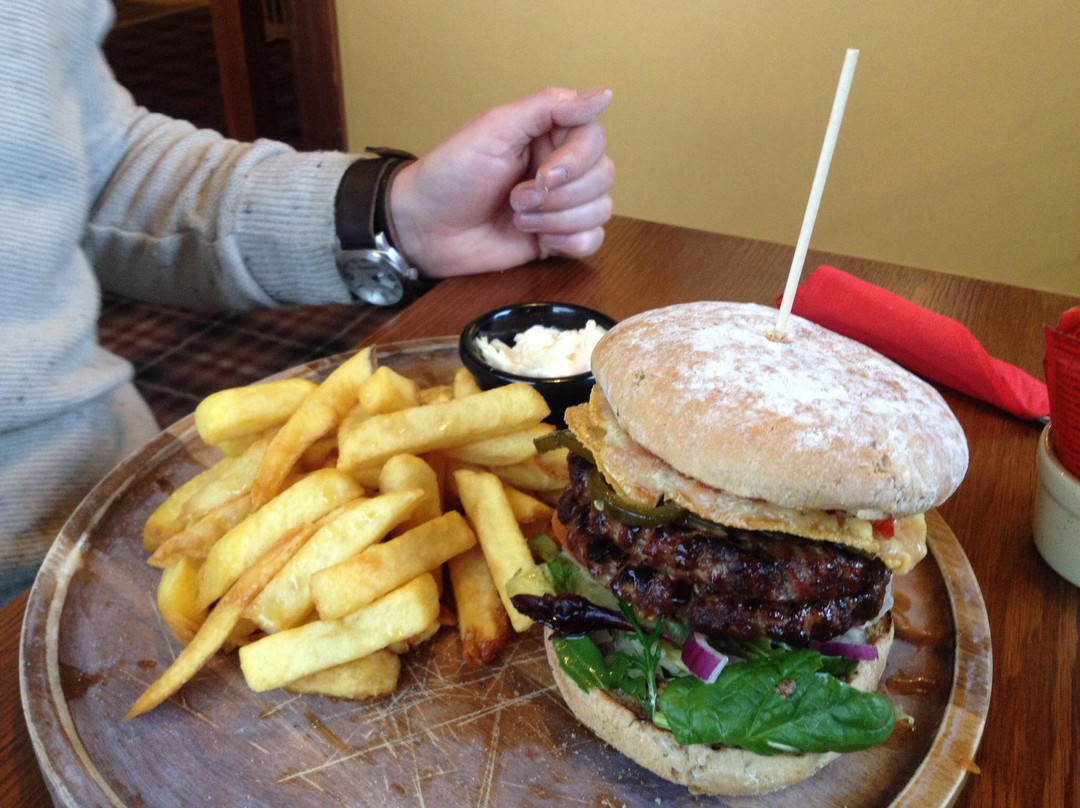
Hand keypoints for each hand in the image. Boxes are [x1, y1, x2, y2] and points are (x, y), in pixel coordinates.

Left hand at [388, 86, 614, 278]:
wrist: (425, 229)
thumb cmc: (450, 175)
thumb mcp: (495, 129)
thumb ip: (550, 107)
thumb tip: (604, 94)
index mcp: (548, 135)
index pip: (595, 138)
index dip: (576, 161)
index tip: (542, 175)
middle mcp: (561, 168)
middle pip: (604, 176)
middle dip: (560, 195)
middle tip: (515, 198)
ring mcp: (561, 205)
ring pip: (601, 209)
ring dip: (558, 219)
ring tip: (517, 218)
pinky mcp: (557, 239)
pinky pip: (592, 241)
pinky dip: (569, 242)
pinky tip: (538, 239)